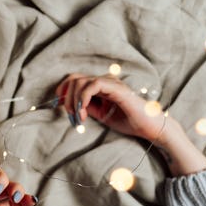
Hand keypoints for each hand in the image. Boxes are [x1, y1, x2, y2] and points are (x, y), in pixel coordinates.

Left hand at [55, 74, 205, 175]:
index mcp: (100, 86)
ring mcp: (110, 83)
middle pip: (74, 78)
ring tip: (78, 117)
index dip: (62, 90)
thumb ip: (86, 108)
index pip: (74, 80)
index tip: (57, 106)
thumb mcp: (100, 115)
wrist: (148, 127)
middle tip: (71, 116)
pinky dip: (83, 99)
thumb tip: (69, 107)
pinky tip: (84, 113)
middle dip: (65, 98)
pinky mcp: (116, 88)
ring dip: (73, 101)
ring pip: (81, 82)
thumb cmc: (128, 121)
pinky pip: (93, 86)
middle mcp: (104, 81)